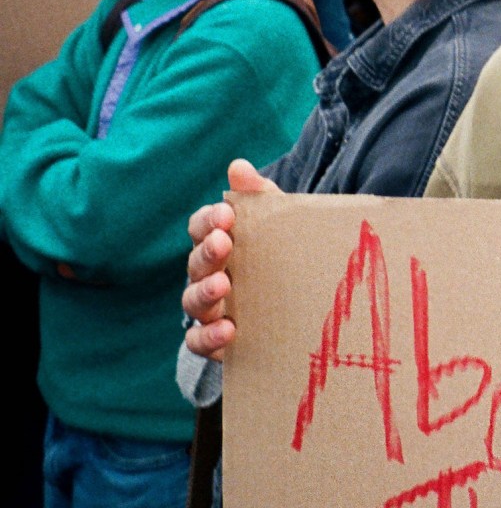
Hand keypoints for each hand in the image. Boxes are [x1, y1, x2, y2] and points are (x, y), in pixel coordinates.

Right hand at [182, 159, 280, 357]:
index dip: (208, 220)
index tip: (226, 214)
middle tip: (223, 242)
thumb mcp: (278, 225)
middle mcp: (208, 275)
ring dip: (205, 291)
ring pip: (192, 301)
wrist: (301, 307)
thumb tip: (238, 166)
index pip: (200, 227)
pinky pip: (199, 341)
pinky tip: (228, 330)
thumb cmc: (281, 256)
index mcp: (218, 243)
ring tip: (223, 285)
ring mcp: (209, 309)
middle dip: (207, 250)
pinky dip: (207, 337)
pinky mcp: (216, 341)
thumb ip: (259, 196)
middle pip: (196, 262)